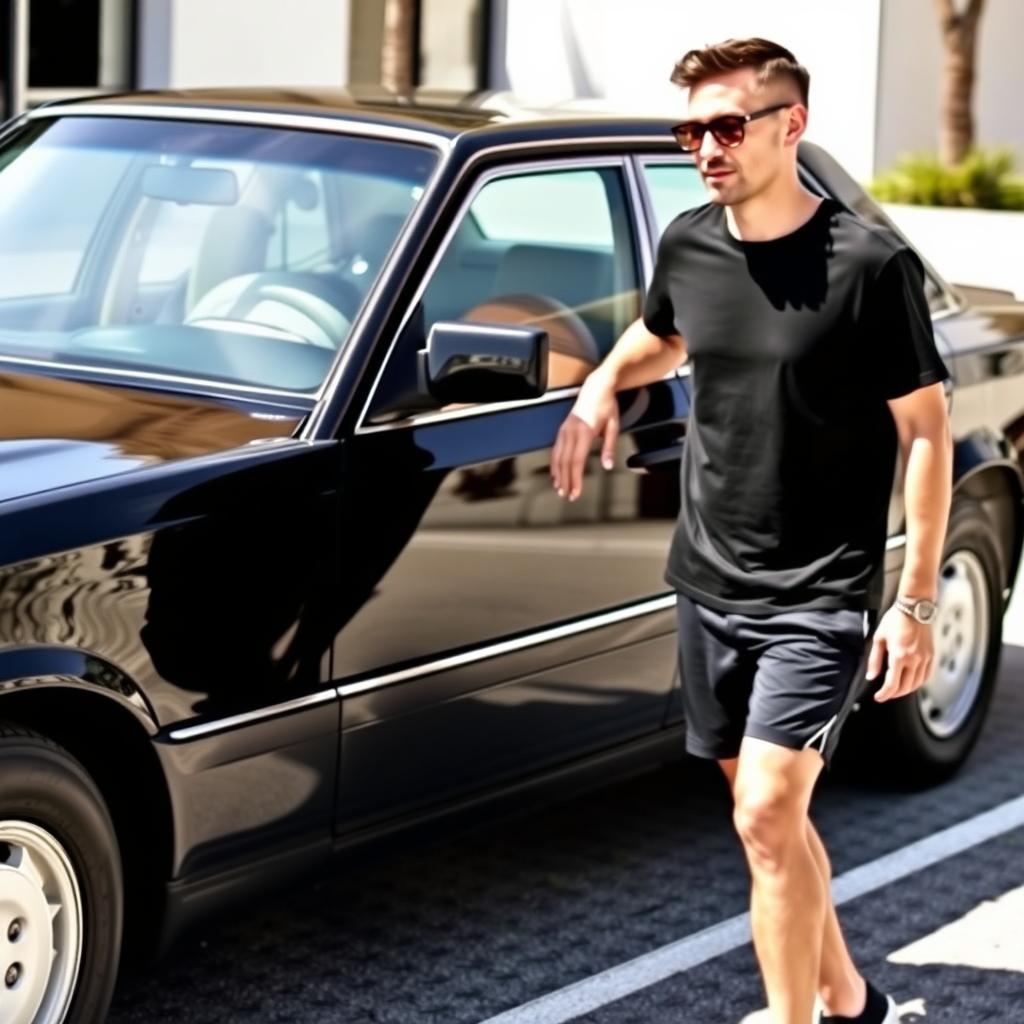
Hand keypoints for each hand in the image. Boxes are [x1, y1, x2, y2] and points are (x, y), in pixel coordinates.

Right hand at [550, 370, 619, 500]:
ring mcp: (564, 430)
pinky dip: (554, 464)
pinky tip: (556, 474)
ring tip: (560, 489)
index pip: (577, 461)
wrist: (596, 388)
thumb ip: (609, 447)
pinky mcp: (562, 429)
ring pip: (558, 457)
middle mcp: (571, 432)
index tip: (576, 492)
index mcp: (584, 432)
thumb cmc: (606, 406)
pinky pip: (555, 449)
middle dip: (566, 481)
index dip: (575, 479)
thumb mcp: (613, 425)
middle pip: (566, 462)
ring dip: (558, 475)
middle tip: (568, 496)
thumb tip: (607, 466)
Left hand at [866, 605, 934, 701]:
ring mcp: (925, 658)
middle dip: (894, 694)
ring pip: (917, 684)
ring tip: (896, 689)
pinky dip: (918, 682)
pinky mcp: (931, 656)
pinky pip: (926, 676)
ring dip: (906, 690)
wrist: (914, 609)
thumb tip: (871, 677)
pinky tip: (911, 682)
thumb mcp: (879, 638)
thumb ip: (874, 660)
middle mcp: (914, 660)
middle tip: (886, 694)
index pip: (892, 684)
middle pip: (905, 687)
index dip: (884, 694)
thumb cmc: (895, 620)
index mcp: (899, 656)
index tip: (878, 697)